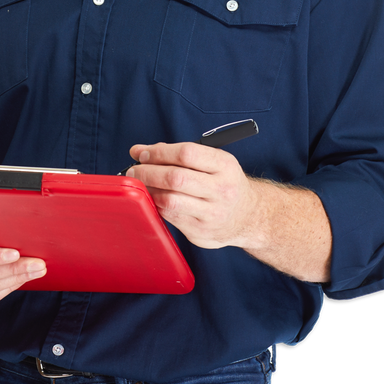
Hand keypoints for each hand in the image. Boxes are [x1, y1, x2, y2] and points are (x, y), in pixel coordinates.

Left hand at [127, 141, 331, 281]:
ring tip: (140, 185)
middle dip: (148, 172)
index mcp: (225, 165)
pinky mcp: (201, 232)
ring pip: (170, 200)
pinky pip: (170, 216)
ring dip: (148, 190)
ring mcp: (212, 213)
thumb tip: (141, 151)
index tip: (142, 153)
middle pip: (176, 178)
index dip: (159, 152)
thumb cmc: (224, 183)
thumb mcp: (214, 162)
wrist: (250, 217)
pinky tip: (152, 198)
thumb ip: (180, 154)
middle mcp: (222, 190)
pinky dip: (156, 205)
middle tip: (133, 170)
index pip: (187, 153)